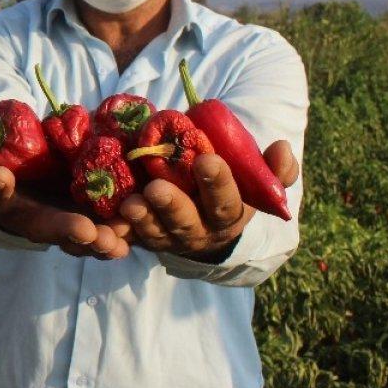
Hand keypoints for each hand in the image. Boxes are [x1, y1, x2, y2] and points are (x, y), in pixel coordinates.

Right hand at [0, 116, 129, 258]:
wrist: (35, 186)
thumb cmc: (9, 166)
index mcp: (2, 197)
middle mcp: (30, 220)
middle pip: (44, 227)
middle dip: (63, 229)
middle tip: (81, 229)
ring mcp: (61, 228)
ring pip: (77, 240)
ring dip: (96, 243)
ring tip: (114, 241)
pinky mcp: (88, 230)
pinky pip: (102, 240)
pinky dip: (116, 240)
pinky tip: (131, 239)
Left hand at [118, 140, 299, 258]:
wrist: (207, 222)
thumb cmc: (232, 190)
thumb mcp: (256, 182)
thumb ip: (274, 169)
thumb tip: (282, 147)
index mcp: (229, 214)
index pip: (226, 201)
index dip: (217, 182)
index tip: (206, 159)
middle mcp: (200, 231)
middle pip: (187, 222)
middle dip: (172, 206)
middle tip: (156, 188)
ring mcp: (170, 238)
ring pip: (156, 233)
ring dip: (142, 219)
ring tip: (130, 204)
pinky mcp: (144, 239)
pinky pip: (129, 240)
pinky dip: (116, 236)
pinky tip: (106, 225)